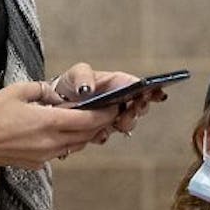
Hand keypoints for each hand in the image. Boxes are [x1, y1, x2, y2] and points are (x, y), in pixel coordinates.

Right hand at [0, 80, 120, 168]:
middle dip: (100, 124)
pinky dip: (67, 142)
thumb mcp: (18, 91)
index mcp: (49, 122)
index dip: (105, 114)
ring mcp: (44, 156)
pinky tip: (62, 132)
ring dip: (84, 134)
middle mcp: (51, 142)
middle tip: (106, 112)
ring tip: (87, 121)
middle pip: (87, 135)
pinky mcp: (37, 164)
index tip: (114, 106)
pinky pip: (60, 152)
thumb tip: (57, 95)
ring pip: (76, 145)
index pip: (88, 120)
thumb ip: (44, 90)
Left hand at [42, 65, 165, 141]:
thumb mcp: (76, 73)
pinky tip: (98, 132)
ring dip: (125, 123)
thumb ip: (83, 76)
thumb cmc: (70, 84)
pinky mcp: (99, 132)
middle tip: (134, 107)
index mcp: (119, 84)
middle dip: (139, 109)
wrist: (53, 104)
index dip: (152, 90)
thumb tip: (87, 89)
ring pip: (126, 124)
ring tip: (118, 121)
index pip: (140, 86)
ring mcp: (111, 119)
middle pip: (139, 107)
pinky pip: (105, 136)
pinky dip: (103, 135)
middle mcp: (120, 102)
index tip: (156, 93)